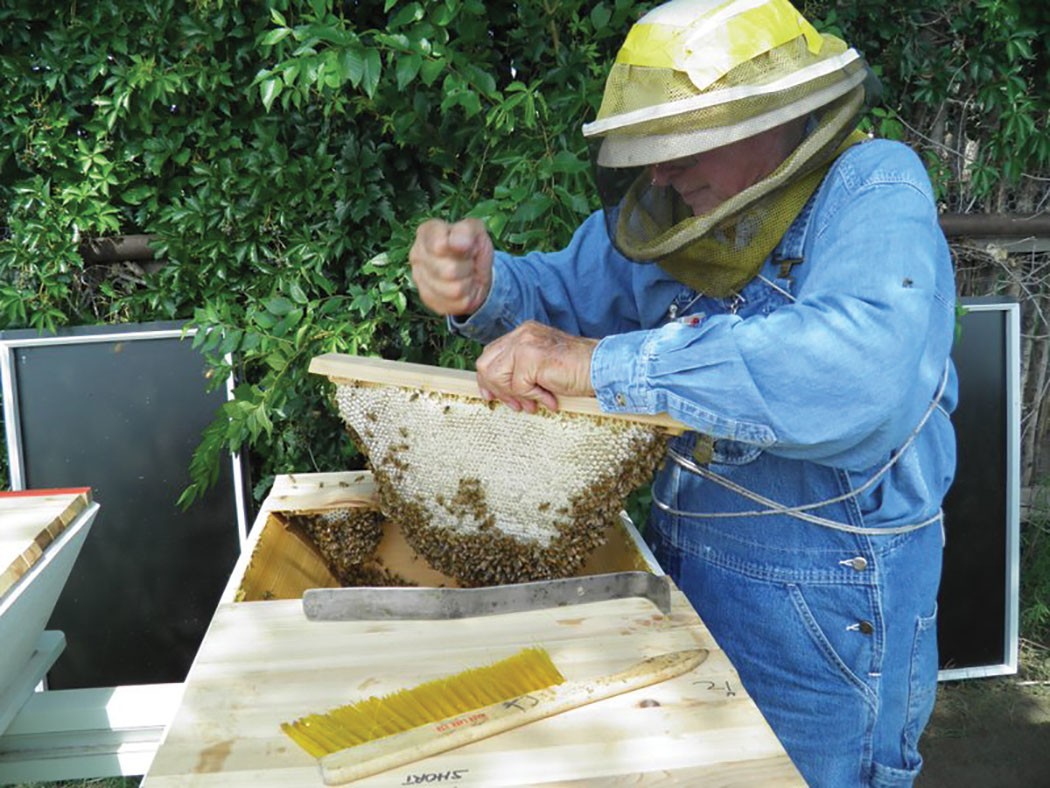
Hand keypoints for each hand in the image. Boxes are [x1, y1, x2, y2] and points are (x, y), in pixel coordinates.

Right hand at [409, 218, 493, 316]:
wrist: (473, 270)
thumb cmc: (472, 247)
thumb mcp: (475, 231)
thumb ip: (466, 231)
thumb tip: (458, 243)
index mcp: (426, 232)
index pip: (440, 245)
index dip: (461, 248)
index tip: (468, 246)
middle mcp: (416, 254)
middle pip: (450, 271)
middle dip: (467, 267)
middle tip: (468, 262)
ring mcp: (419, 278)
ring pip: (454, 290)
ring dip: (468, 283)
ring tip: (466, 275)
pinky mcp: (427, 299)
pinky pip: (455, 304)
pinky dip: (466, 297)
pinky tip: (462, 288)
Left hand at [475, 321, 597, 413]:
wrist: (601, 368)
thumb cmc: (577, 369)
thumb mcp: (541, 367)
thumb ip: (520, 371)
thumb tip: (499, 391)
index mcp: (523, 334)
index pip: (491, 354)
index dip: (488, 378)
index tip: (491, 396)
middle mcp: (522, 334)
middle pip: (486, 364)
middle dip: (496, 389)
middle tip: (515, 405)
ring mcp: (525, 343)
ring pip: (498, 376)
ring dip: (516, 395)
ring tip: (535, 403)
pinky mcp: (531, 356)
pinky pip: (518, 386)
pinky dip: (534, 396)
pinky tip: (550, 398)